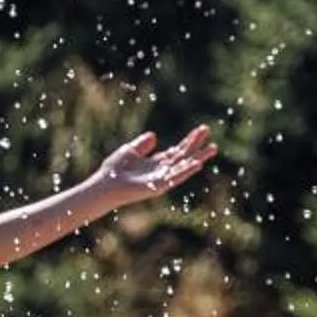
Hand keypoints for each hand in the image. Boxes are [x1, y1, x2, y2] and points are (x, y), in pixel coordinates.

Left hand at [85, 124, 217, 209]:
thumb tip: (154, 136)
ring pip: (184, 167)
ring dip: (198, 158)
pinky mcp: (157, 187)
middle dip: (197, 145)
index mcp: (157, 162)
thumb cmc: (114, 170)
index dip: (190, 140)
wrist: (105, 185)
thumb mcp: (130, 150)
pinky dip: (186, 171)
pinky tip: (197, 163)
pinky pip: (175, 178)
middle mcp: (162, 171)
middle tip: (209, 133)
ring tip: (212, 149)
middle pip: (184, 157)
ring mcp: (161, 179)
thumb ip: (142, 144)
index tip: (202, 129)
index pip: (178, 150)